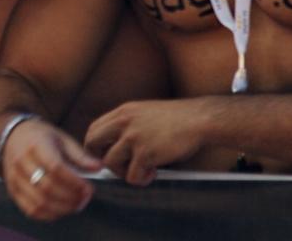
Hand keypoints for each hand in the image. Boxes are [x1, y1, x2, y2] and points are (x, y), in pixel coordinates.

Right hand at [0, 115, 100, 220]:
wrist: (13, 136)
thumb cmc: (42, 137)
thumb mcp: (62, 139)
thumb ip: (80, 155)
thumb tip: (99, 167)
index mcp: (36, 145)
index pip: (56, 168)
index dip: (74, 182)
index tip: (89, 188)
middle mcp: (21, 161)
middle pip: (47, 187)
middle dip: (70, 197)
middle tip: (84, 200)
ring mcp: (14, 177)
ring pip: (39, 201)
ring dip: (61, 208)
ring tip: (75, 206)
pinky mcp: (12, 190)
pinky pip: (30, 210)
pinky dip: (48, 215)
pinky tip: (61, 210)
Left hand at [84, 99, 204, 185]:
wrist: (199, 119)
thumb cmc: (177, 119)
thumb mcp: (144, 112)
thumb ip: (127, 125)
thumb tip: (114, 145)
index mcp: (123, 111)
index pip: (94, 128)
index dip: (95, 146)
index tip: (106, 156)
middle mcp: (124, 122)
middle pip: (93, 143)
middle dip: (101, 160)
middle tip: (119, 167)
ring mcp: (134, 137)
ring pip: (110, 163)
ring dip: (123, 172)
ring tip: (141, 171)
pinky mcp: (146, 153)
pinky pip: (132, 175)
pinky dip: (141, 179)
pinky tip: (153, 173)